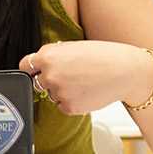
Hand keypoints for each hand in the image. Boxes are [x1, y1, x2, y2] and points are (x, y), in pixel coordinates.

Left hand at [19, 40, 152, 115]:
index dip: (33, 68)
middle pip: (37, 82)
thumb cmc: (104, 55)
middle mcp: (49, 74)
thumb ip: (54, 55)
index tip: (37, 71)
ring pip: (51, 95)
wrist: (127, 71)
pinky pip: (62, 106)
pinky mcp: (69, 107)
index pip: (25, 66)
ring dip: (62, 91)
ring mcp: (58, 92)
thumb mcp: (74, 46)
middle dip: (49, 80)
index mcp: (47, 55)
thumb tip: (39, 64)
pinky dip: (71, 102)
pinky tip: (86, 92)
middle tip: (70, 75)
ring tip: (83, 81)